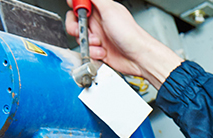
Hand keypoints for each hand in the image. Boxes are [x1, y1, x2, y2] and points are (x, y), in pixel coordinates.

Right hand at [65, 0, 182, 87]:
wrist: (138, 57)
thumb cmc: (130, 34)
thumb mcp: (110, 10)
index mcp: (100, 9)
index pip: (81, 3)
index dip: (76, 6)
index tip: (78, 10)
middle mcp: (98, 22)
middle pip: (75, 21)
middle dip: (75, 27)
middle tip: (82, 30)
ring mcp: (98, 36)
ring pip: (79, 37)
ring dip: (87, 42)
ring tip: (99, 43)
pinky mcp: (98, 50)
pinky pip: (86, 50)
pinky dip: (93, 52)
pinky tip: (103, 51)